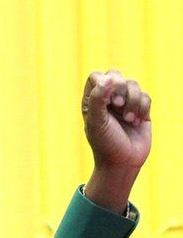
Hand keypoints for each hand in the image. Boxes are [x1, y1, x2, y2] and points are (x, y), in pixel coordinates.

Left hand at [82, 70, 151, 212]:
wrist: (123, 162)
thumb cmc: (105, 143)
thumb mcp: (97, 122)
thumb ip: (98, 99)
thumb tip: (107, 78)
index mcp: (91, 101)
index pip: (96, 77)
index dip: (104, 84)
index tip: (108, 101)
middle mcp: (107, 100)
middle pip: (116, 75)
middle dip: (121, 88)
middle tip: (118, 105)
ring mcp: (125, 103)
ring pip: (133, 84)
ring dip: (133, 101)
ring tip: (129, 120)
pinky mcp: (141, 109)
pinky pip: (146, 96)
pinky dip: (143, 107)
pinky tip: (138, 122)